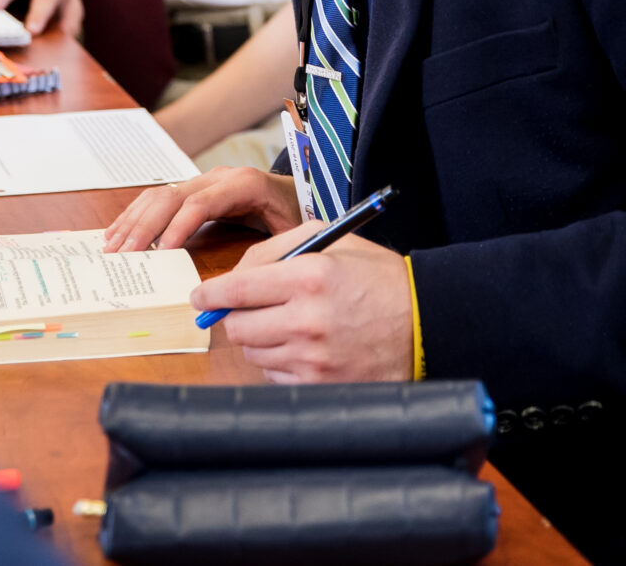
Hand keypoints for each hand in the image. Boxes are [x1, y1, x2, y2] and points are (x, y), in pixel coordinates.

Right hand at [104, 166, 298, 251]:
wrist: (297, 190)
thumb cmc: (295, 213)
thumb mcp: (293, 230)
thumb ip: (276, 249)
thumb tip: (252, 279)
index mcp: (243, 184)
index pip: (200, 203)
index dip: (177, 227)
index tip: (161, 253)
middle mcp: (218, 177)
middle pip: (172, 197)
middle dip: (145, 227)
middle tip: (124, 254)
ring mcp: (203, 181)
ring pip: (160, 195)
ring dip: (134, 221)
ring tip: (113, 246)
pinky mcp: (193, 189)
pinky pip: (159, 197)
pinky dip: (136, 215)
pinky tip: (119, 232)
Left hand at [190, 228, 413, 383]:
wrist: (425, 321)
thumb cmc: (377, 277)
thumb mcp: (332, 242)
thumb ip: (277, 249)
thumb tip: (233, 274)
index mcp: (307, 278)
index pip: (235, 290)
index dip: (209, 294)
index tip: (200, 298)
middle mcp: (307, 320)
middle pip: (237, 327)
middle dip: (234, 317)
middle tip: (248, 309)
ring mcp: (313, 358)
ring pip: (253, 353)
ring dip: (259, 338)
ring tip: (288, 324)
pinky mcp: (321, 384)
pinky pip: (276, 375)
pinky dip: (280, 361)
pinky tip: (305, 346)